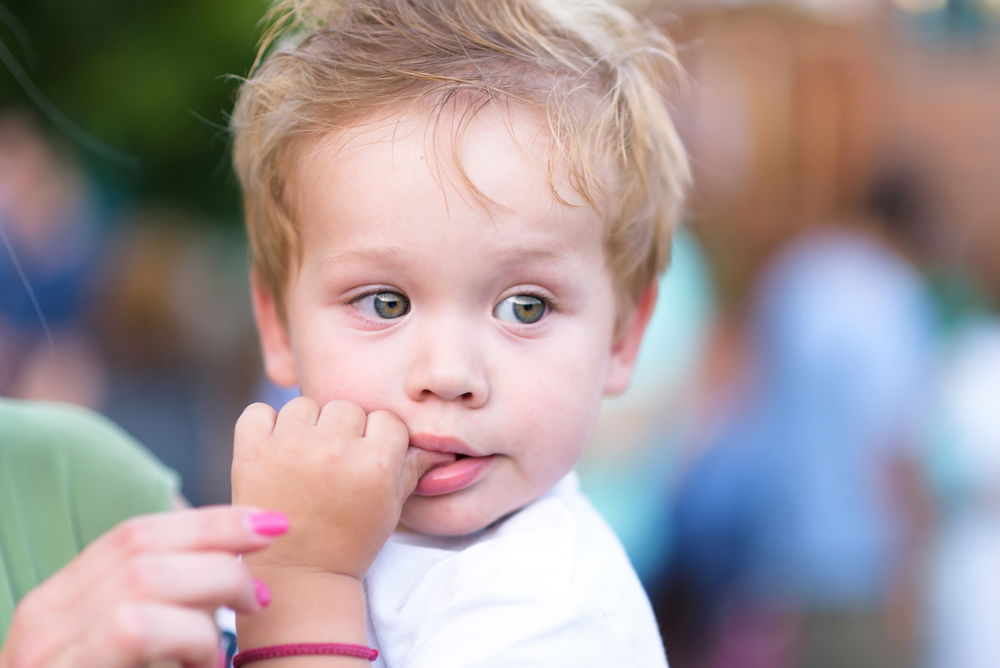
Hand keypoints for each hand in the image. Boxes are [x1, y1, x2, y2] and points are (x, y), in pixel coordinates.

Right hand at [0, 506, 284, 667]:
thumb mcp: (136, 655)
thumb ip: (164, 612)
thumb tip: (236, 572)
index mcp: (60, 604)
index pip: (136, 534)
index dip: (209, 522)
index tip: (271, 523)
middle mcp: (44, 619)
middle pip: (143, 548)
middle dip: (220, 553)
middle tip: (262, 595)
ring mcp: (47, 652)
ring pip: (144, 581)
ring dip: (207, 601)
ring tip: (225, 650)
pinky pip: (135, 628)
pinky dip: (189, 640)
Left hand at [232, 397, 448, 580]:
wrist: (297, 577)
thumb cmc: (349, 542)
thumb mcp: (391, 506)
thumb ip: (413, 468)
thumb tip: (442, 446)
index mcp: (374, 462)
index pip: (386, 419)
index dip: (379, 439)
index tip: (368, 462)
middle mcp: (334, 448)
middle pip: (347, 407)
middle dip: (344, 430)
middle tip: (335, 463)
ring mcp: (289, 447)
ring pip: (305, 405)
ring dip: (306, 426)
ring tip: (305, 459)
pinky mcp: (251, 451)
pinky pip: (258, 411)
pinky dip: (265, 426)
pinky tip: (275, 451)